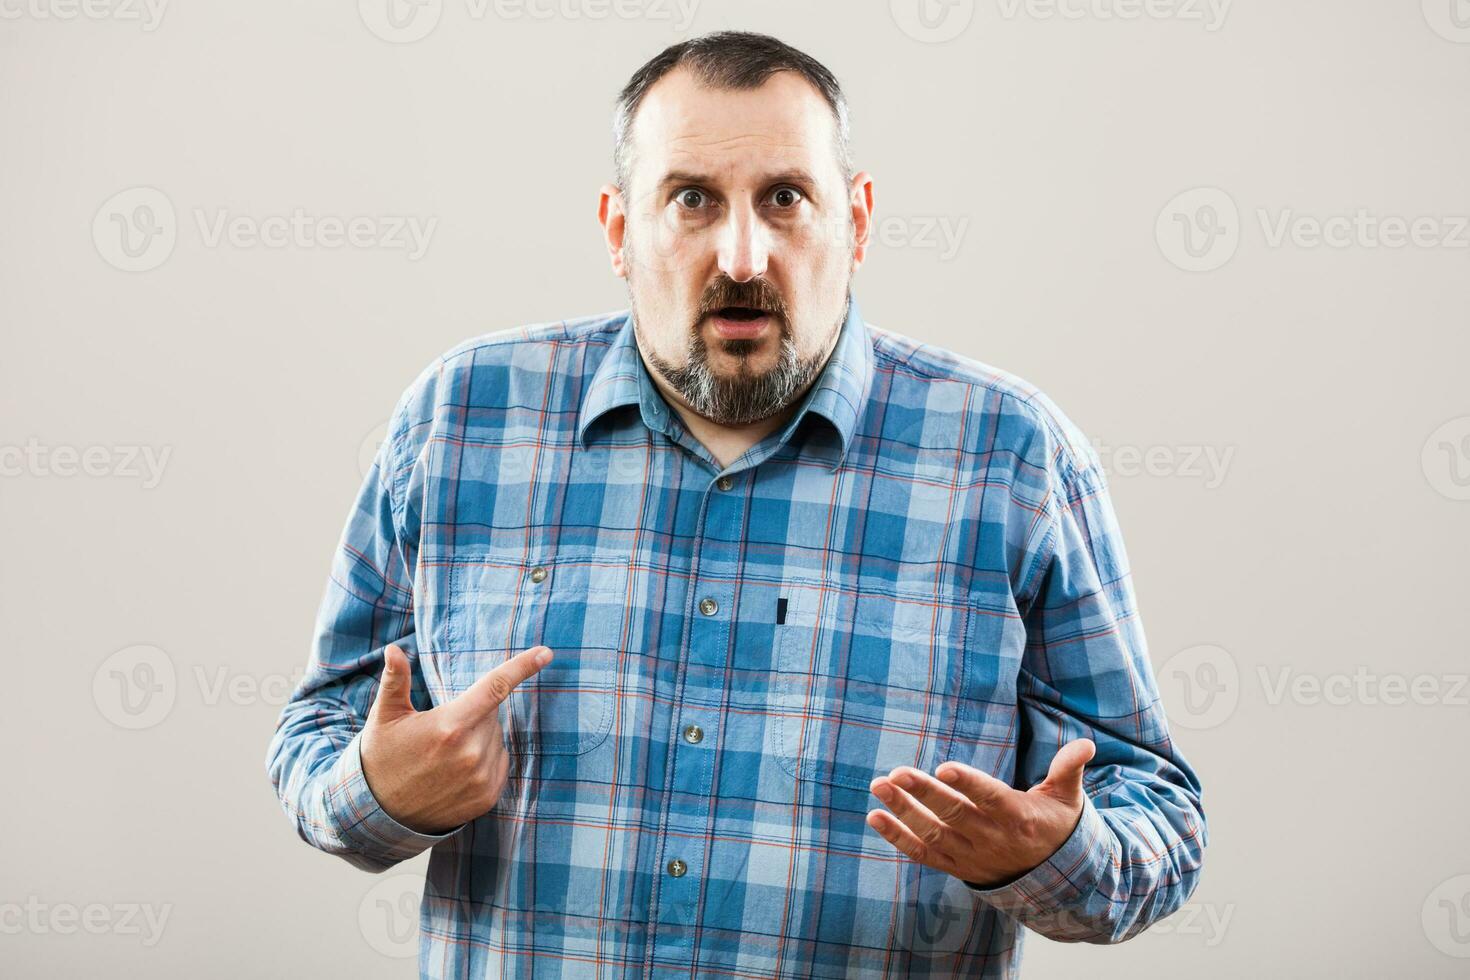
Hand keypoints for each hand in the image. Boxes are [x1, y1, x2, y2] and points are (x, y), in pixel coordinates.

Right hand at [360, 642, 551, 834]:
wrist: (382, 814)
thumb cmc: (383, 757)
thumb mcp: (385, 717)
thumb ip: (395, 680)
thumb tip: (394, 648)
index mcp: (449, 726)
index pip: (494, 688)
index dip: (522, 667)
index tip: (545, 652)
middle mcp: (471, 752)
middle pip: (492, 715)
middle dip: (473, 714)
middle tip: (442, 731)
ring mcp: (481, 777)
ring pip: (497, 739)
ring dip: (479, 738)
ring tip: (445, 754)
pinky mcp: (488, 796)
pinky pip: (500, 762)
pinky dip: (485, 759)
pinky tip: (457, 770)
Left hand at [866, 738, 1095, 887]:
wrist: (1052, 881)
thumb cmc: (1054, 826)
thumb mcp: (1067, 799)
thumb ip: (1068, 769)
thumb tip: (1086, 743)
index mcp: (1017, 816)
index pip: (990, 798)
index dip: (968, 784)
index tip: (944, 767)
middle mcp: (991, 838)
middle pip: (953, 815)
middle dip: (923, 794)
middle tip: (896, 773)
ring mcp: (971, 855)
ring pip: (932, 833)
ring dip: (902, 812)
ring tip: (879, 787)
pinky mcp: (956, 866)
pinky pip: (922, 853)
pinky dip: (897, 837)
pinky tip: (875, 817)